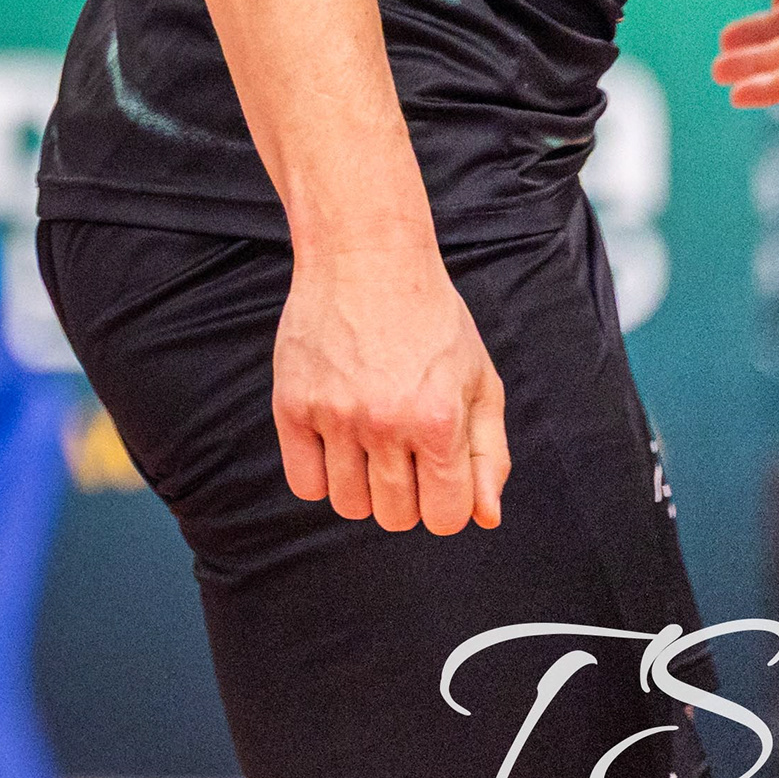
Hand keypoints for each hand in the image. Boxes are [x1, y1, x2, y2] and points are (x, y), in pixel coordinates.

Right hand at [272, 244, 506, 533]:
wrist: (365, 259)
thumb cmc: (432, 321)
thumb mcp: (480, 383)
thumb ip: (488, 454)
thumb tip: (485, 518)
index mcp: (439, 421)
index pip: (446, 516)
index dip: (446, 505)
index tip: (437, 478)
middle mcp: (385, 422)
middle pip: (395, 516)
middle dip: (406, 499)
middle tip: (403, 457)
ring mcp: (333, 414)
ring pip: (348, 505)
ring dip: (363, 489)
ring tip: (368, 449)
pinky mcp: (291, 404)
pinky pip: (304, 482)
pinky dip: (322, 477)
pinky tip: (335, 445)